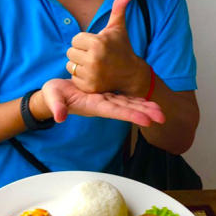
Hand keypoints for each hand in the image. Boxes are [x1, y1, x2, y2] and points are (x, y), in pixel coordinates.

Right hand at [38, 78, 164, 126]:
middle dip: (145, 113)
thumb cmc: (52, 97)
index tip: (147, 120)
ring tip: (161, 111)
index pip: (116, 111)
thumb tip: (59, 117)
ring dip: (145, 107)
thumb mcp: (52, 99)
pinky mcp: (106, 94)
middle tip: (162, 117)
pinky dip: (137, 100)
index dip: (131, 115)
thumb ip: (56, 107)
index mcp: (93, 105)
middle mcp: (103, 105)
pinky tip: (149, 102)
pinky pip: (124, 97)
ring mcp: (106, 100)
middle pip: (127, 109)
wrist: (54, 95)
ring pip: (129, 104)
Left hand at [66, 0, 148, 95]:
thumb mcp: (119, 28)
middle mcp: (94, 59)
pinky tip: (94, 75)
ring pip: (70, 65)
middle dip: (81, 53)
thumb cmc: (122, 48)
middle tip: (96, 56)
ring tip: (94, 65)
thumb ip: (119, 9)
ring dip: (79, 65)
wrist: (131, 74)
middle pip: (70, 52)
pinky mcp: (89, 86)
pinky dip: (81, 77)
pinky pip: (73, 77)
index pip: (75, 39)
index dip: (85, 41)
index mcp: (98, 43)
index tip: (98, 46)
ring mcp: (92, 74)